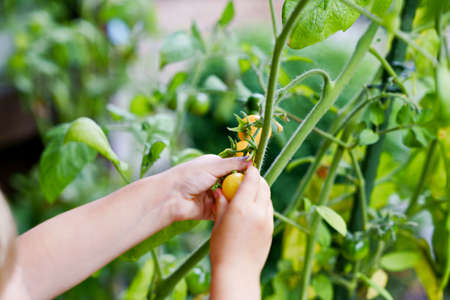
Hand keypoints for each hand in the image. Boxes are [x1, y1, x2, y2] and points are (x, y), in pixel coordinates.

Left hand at [160, 155, 250, 220]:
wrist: (170, 198)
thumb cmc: (188, 177)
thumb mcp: (213, 166)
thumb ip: (233, 164)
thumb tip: (252, 160)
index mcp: (215, 166)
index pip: (236, 169)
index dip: (246, 174)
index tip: (257, 179)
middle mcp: (215, 180)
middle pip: (235, 185)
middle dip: (242, 189)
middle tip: (255, 193)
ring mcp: (213, 196)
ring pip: (231, 199)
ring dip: (235, 201)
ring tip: (245, 203)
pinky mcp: (211, 210)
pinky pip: (225, 211)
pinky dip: (229, 211)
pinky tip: (236, 212)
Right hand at [210, 165, 272, 281]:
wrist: (237, 272)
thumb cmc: (222, 248)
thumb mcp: (218, 223)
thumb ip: (221, 203)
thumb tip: (220, 190)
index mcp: (242, 207)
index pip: (251, 179)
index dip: (250, 170)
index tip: (247, 166)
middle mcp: (258, 211)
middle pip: (263, 185)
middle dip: (257, 178)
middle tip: (248, 178)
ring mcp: (267, 220)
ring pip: (267, 197)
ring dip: (261, 190)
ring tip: (250, 193)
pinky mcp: (270, 229)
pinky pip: (269, 209)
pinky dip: (263, 203)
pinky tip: (253, 209)